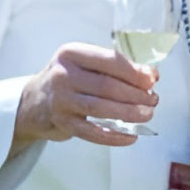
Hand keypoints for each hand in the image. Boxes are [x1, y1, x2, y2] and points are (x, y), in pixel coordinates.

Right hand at [11, 42, 158, 153]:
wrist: (35, 100)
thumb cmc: (70, 78)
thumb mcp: (87, 63)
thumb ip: (117, 67)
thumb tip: (151, 76)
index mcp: (72, 53)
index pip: (109, 60)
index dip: (134, 72)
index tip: (152, 80)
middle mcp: (63, 75)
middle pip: (107, 86)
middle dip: (136, 95)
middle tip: (153, 100)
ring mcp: (60, 100)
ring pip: (101, 109)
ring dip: (129, 113)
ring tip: (147, 114)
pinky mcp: (62, 123)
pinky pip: (92, 133)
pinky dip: (114, 136)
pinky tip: (131, 136)